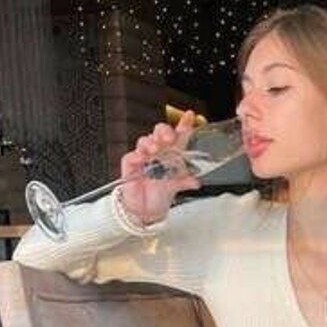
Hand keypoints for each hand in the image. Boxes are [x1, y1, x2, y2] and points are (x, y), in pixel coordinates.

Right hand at [119, 109, 201, 225]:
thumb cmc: (160, 195)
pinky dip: (137, 154)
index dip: (183, 124)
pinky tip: (142, 157)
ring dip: (151, 142)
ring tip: (155, 149)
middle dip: (164, 131)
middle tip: (169, 138)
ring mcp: (143, 156)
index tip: (189, 116)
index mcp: (171, 154)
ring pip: (145, 140)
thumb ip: (185, 182)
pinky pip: (132, 155)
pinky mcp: (131, 164)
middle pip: (159, 132)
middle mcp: (158, 152)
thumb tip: (196, 181)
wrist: (146, 210)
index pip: (178, 135)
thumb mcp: (175, 187)